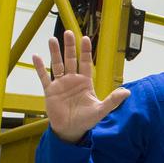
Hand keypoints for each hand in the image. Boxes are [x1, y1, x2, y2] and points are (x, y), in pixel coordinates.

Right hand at [32, 30, 130, 144]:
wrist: (71, 130)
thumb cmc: (86, 120)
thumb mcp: (101, 110)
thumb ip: (113, 100)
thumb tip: (127, 92)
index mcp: (85, 83)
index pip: (86, 63)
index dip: (86, 51)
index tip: (85, 38)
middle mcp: (72, 80)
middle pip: (71, 60)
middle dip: (70, 47)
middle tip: (68, 32)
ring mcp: (61, 84)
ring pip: (57, 64)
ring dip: (54, 52)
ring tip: (52, 39)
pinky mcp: (50, 91)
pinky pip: (44, 77)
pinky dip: (40, 67)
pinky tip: (36, 56)